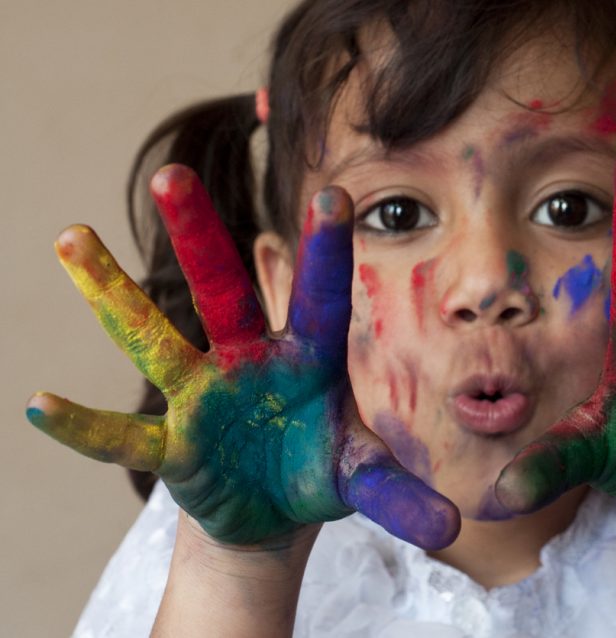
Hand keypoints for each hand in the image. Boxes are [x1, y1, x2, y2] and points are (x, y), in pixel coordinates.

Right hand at [26, 166, 458, 548]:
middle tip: (169, 175)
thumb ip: (400, 493)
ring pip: (155, 338)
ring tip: (71, 238)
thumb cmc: (321, 468)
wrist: (276, 506)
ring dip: (114, 294)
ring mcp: (204, 396)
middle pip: (223, 291)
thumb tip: (452, 526)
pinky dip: (86, 426)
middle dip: (198, 237)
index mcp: (309, 357)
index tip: (334, 193)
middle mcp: (249, 360)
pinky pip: (125, 434)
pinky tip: (42, 405)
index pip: (320, 297)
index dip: (326, 251)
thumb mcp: (363, 476)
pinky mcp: (175, 442)